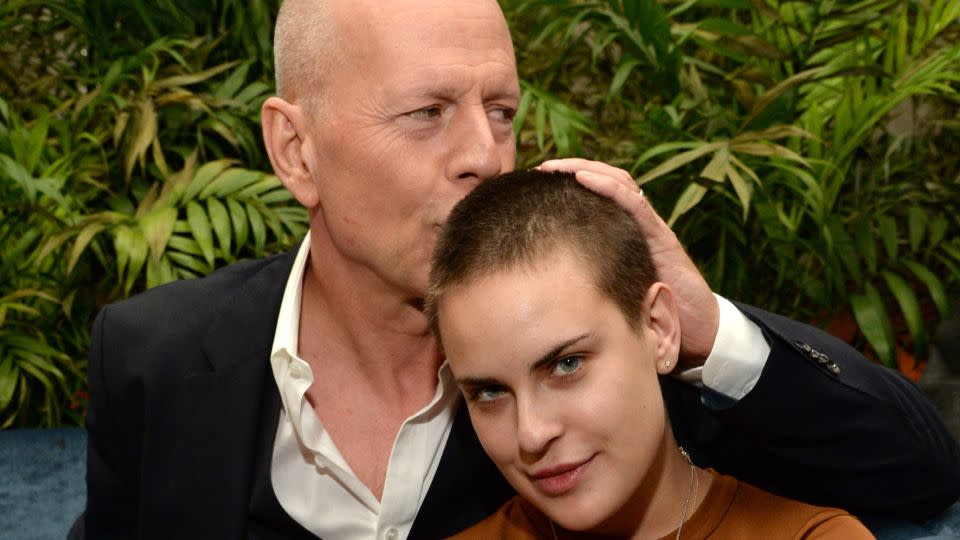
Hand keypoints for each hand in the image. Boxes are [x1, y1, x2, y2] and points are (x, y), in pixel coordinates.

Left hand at [538, 158, 719, 365]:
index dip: (572, 181)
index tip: (538, 181)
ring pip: (621, 184)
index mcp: (628, 233)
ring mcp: (652, 228)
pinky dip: (609, 188)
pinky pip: (635, 205)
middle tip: (542, 167)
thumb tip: (547, 280)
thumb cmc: (653, 313)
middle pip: (609, 180)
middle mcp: (640, 224)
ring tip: (557, 167)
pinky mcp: (663, 239)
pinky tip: (584, 179)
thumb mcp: (614, 291)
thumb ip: (591, 277)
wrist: (697, 330)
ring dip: (587, 170)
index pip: (601, 194)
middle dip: (574, 167)